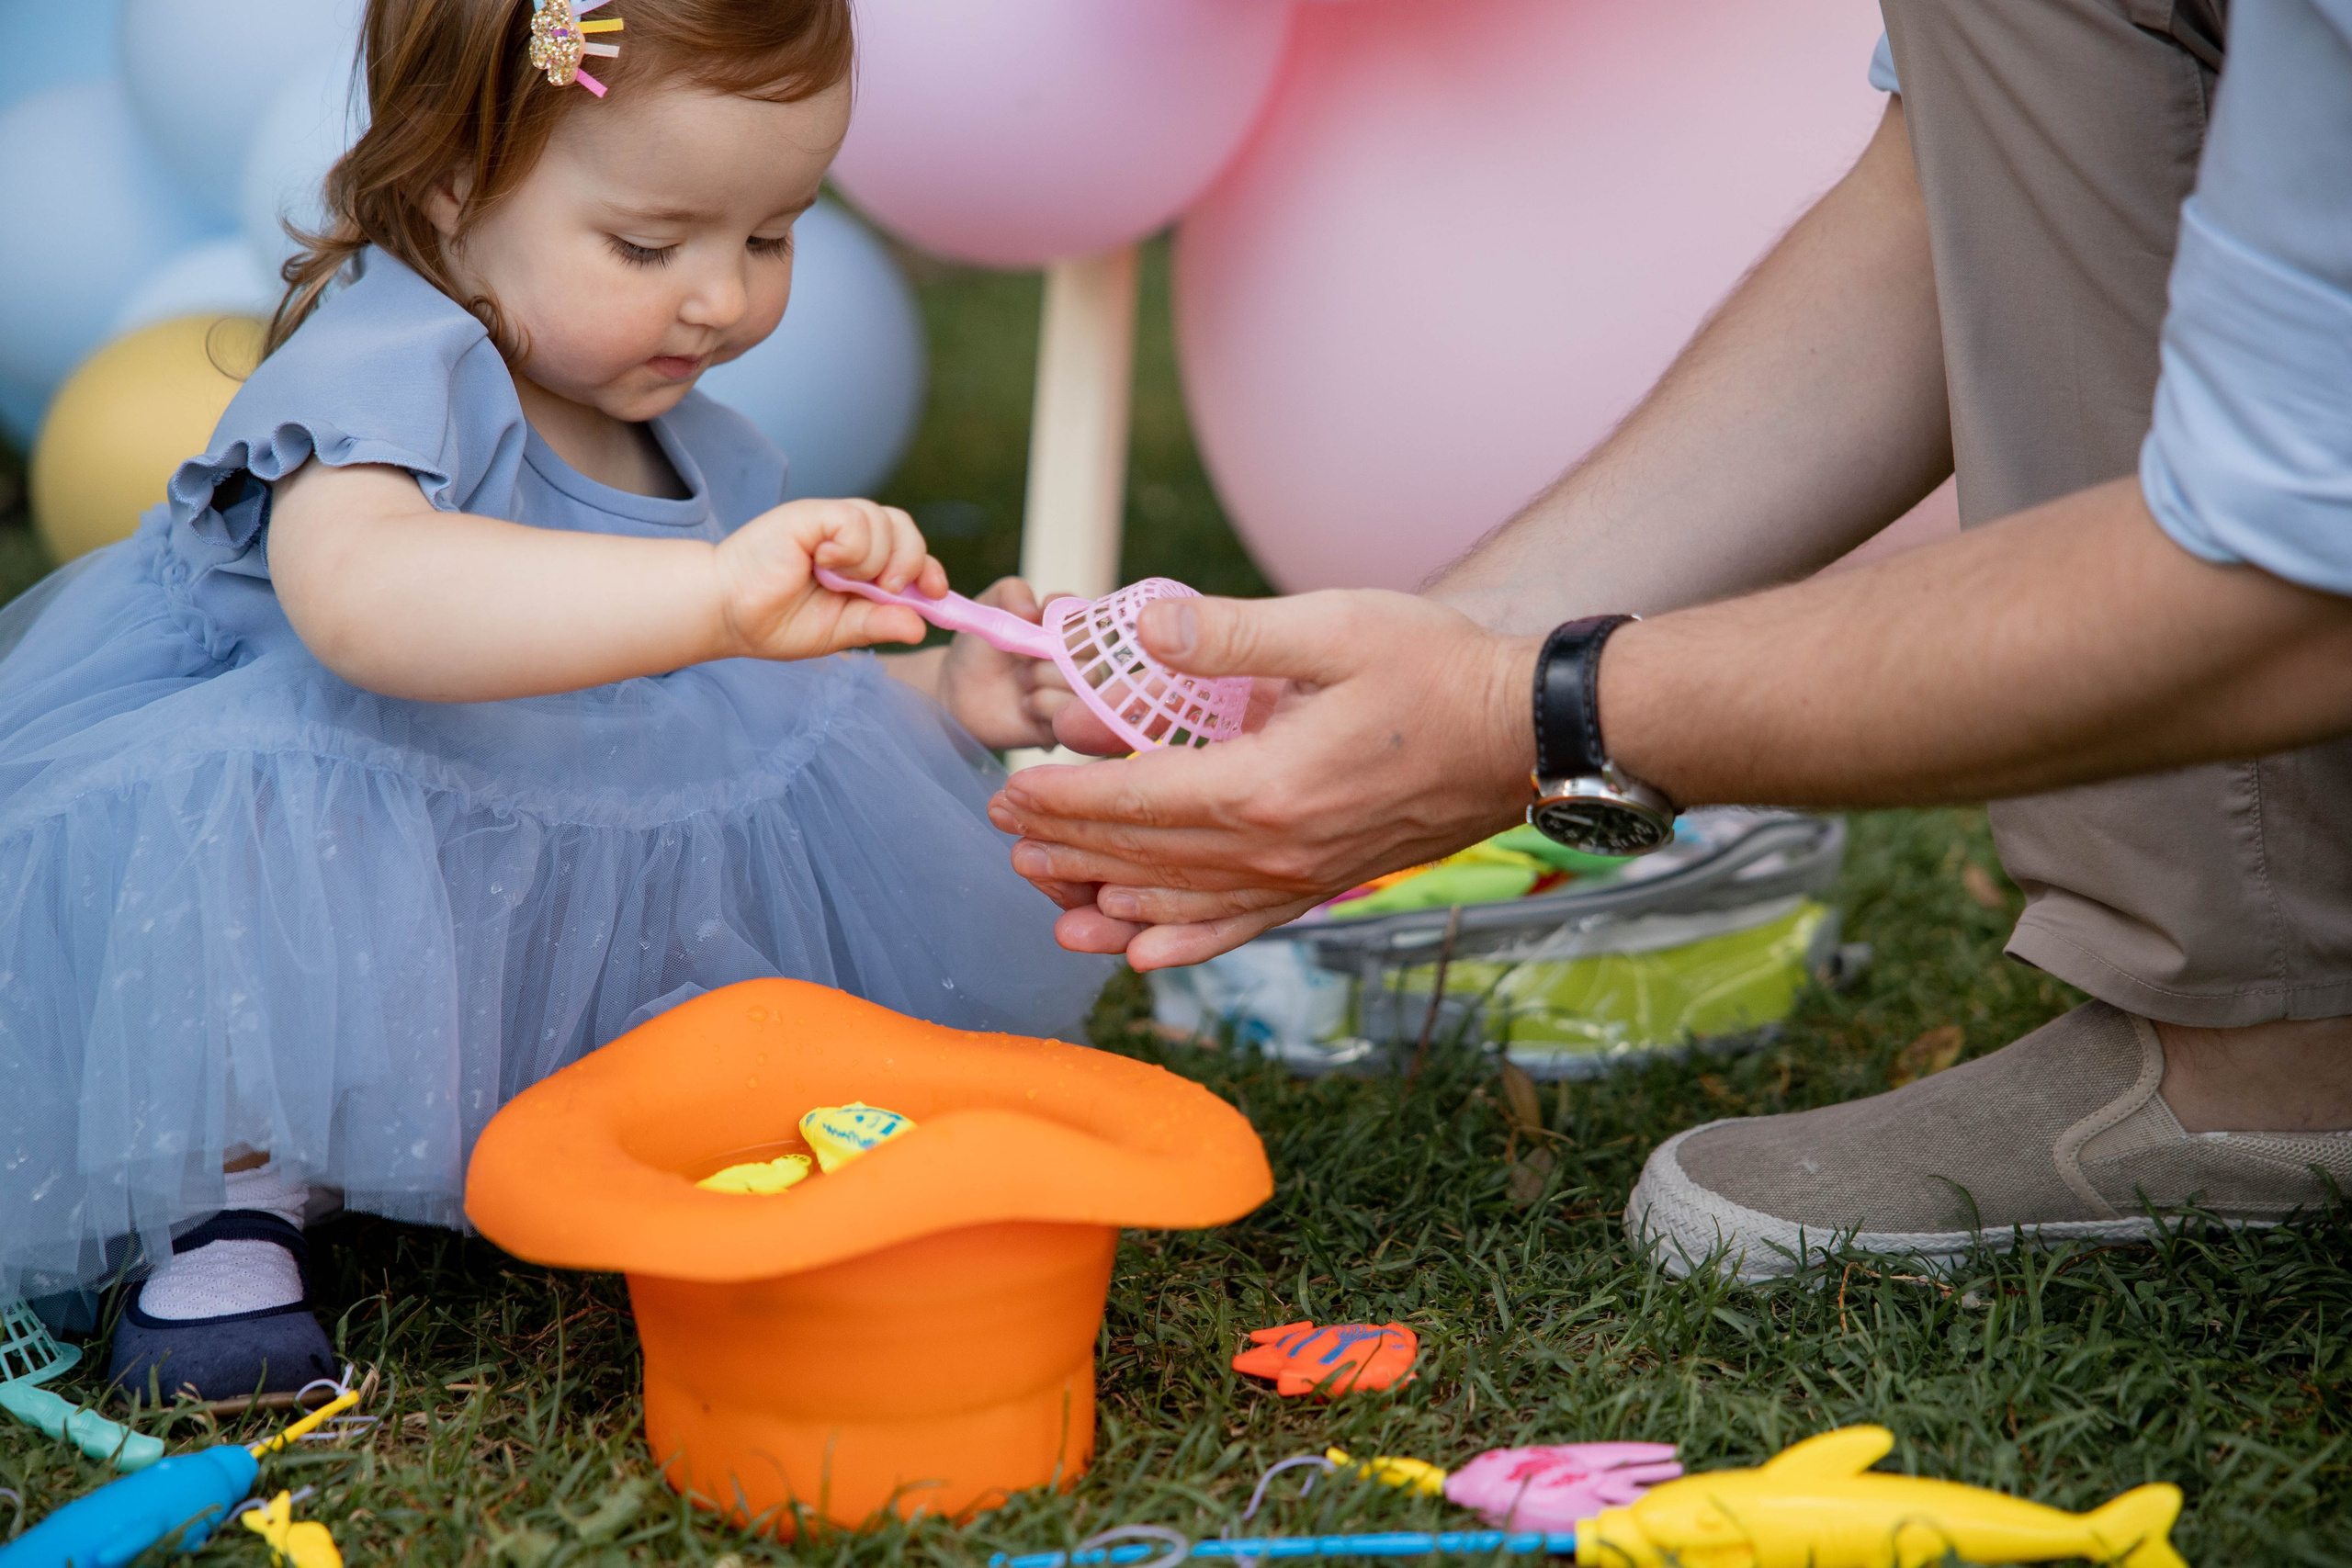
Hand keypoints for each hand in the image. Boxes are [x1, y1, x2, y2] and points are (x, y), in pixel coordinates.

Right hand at [713, 497, 945, 661]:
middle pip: (906, 528)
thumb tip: (920, 627)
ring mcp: (829, 521)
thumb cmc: (774, 621)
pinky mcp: (811, 513)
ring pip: (885, 522)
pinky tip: (823, 562)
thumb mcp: (838, 632)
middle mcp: (849, 536)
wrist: (726, 613)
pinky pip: (856, 520)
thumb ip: (878, 625)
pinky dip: (851, 547)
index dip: (929, 568)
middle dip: (909, 564)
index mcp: (860, 563)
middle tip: (883, 590)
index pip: (910, 551)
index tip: (935, 592)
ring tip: (835, 579)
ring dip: (872, 561)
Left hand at [936, 578, 1080, 749]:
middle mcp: (1079, 659)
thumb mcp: (990, 606)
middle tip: (1020, 656)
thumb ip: (1012, 592)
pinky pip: (1070, 712)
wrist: (957, 691)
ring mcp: (1075, 692)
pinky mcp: (1066, 722)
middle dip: (1050, 650)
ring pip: (1084, 682)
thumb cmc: (978, 648)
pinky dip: (1042, 705)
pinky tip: (1025, 706)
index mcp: (1068, 628)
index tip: (1033, 620)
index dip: (1063, 619)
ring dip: (1042, 678)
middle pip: (1092, 650)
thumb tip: (1034, 613)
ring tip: (1021, 682)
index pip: (1090, 616)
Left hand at [986, 589, 1540, 968]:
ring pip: (1183, 904)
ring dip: (1109, 898)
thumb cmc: (1434, 668)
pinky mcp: (1326, 885)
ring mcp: (1302, 877)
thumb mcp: (1332, 627)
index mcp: (1266, 783)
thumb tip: (1140, 628)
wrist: (1525, 734)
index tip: (1010, 790)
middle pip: (1147, 857)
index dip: (1064, 798)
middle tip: (1005, 832)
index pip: (1137, 799)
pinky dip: (1184, 942)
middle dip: (1069, 844)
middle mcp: (1277, 848)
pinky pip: (1240, 926)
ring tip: (1049, 895)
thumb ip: (1229, 634)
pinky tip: (1142, 953)